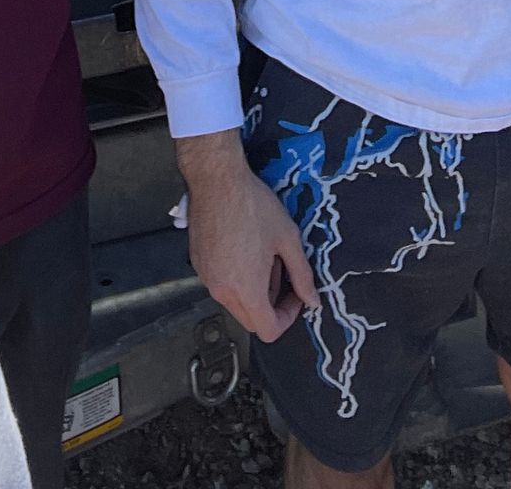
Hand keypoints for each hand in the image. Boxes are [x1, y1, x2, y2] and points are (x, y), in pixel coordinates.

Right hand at [176, 130, 318, 342]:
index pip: (268, 330)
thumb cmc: (253, 205)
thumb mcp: (287, 238)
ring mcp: (206, 278)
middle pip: (251, 321)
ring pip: (235, 303)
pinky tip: (243, 248)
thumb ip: (303, 275)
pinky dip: (235, 278)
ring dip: (253, 291)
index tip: (296, 295)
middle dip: (271, 305)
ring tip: (262, 255)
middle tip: (281, 272)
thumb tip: (313, 301)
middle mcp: (222, 291)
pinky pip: (221, 285)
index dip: (288, 318)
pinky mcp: (198, 264)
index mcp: (247, 289)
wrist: (216, 179)